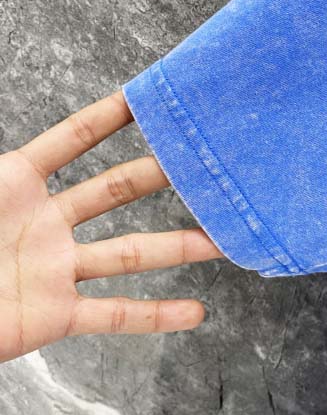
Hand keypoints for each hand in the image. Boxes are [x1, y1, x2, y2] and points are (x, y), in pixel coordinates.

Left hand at [0, 90, 222, 363]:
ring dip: (177, 247)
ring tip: (219, 239)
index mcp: (16, 183)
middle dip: (158, 175)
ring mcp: (56, 268)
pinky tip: (193, 312)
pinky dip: (156, 315)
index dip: (108, 117)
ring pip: (128, 253)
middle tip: (200, 162)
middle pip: (115, 191)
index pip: (72, 140)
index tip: (146, 98)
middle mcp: (47, 223)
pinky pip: (114, 315)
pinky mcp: (56, 316)